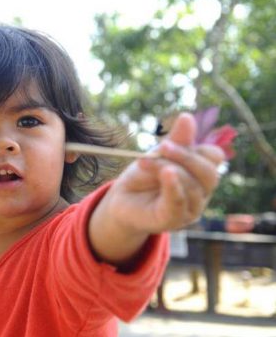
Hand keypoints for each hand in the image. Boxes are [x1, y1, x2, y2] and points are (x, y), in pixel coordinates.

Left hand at [89, 113, 224, 264]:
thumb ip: (175, 140)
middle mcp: (201, 193)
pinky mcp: (173, 220)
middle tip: (162, 146)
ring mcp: (189, 209)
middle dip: (186, 156)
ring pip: (191, 186)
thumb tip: (187, 116)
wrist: (121, 201)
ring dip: (167, 168)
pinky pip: (179, 203)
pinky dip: (174, 187)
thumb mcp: (158, 154)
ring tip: (144, 161)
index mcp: (200, 174)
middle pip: (209, 173)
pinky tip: (167, 173)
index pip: (214, 157)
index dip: (196, 147)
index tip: (169, 140)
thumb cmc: (144, 176)